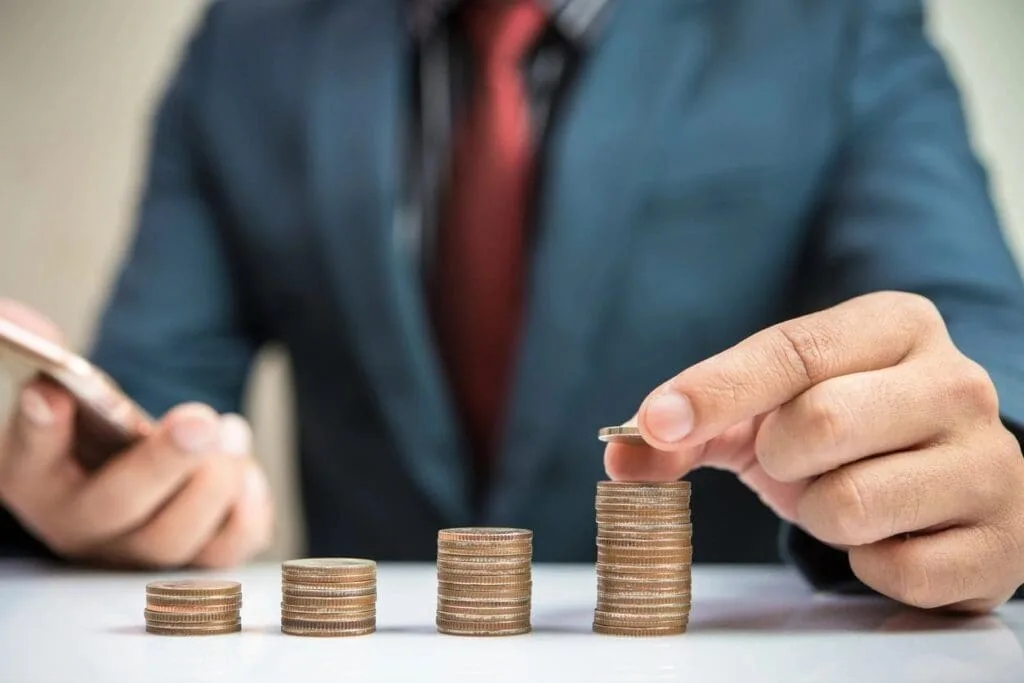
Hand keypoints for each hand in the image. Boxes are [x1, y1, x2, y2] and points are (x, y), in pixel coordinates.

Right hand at [0, 300, 272, 568]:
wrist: (130, 469)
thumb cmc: (92, 429)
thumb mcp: (64, 390)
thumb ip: (46, 357)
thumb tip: (24, 325)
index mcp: (34, 478)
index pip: (26, 458)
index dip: (38, 428)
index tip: (50, 391)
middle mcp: (79, 526)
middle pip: (115, 508)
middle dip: (162, 462)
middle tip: (199, 421)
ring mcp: (135, 553)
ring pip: (174, 539)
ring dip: (215, 482)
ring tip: (231, 429)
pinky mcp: (190, 562)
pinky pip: (224, 552)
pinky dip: (247, 513)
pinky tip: (247, 469)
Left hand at [605, 291, 1023, 612]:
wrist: (941, 485)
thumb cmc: (846, 434)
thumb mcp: (767, 412)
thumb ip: (694, 426)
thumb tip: (619, 455)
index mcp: (895, 326)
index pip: (794, 349)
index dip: (715, 388)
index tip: (656, 421)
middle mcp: (957, 383)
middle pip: (822, 422)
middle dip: (782, 458)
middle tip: (795, 461)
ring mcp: (992, 464)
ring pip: (854, 504)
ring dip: (821, 515)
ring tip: (844, 496)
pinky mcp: (1003, 543)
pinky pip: (897, 571)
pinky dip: (866, 564)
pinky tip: (886, 536)